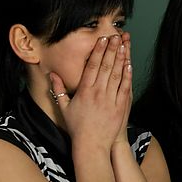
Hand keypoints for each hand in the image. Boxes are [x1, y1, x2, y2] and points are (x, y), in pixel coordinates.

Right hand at [50, 34, 130, 151]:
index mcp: (85, 91)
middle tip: (116, 36)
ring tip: (124, 45)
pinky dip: (128, 75)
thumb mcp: (64, 108)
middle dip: (111, 50)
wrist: (92, 145)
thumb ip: (58, 90)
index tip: (102, 40)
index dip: (98, 52)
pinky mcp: (120, 107)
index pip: (93, 67)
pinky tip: (129, 64)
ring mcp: (110, 99)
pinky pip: (125, 87)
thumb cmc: (77, 127)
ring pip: (117, 75)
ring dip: (121, 58)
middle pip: (107, 67)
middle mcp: (98, 93)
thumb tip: (52, 75)